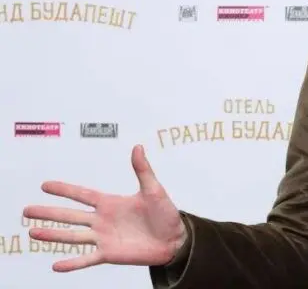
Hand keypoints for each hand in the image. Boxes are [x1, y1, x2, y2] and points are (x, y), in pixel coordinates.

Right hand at [22, 145, 186, 271]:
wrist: (175, 240)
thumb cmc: (166, 214)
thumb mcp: (154, 190)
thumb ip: (143, 170)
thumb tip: (138, 147)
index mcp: (111, 203)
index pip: (82, 194)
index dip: (64, 190)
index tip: (45, 185)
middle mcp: (103, 220)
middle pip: (70, 215)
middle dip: (48, 212)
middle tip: (26, 210)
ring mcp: (104, 237)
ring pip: (73, 236)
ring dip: (53, 235)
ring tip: (33, 233)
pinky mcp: (109, 254)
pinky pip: (87, 259)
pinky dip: (72, 263)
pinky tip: (56, 266)